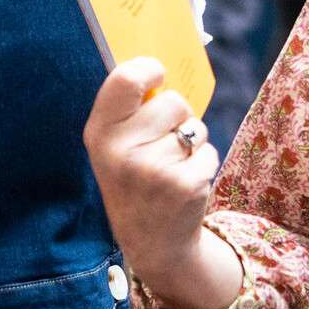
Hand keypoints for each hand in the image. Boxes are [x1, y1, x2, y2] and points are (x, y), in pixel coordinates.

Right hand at [83, 59, 226, 308]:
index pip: (126, 79)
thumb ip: (128, 111)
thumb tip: (158, 65)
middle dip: (177, 116)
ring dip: (192, 143)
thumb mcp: (114, 148)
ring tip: (171, 167)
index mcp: (99, 134)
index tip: (158, 73)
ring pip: (195, 127)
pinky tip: (184, 184)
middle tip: (161, 143)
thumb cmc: (135, 181)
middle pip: (173, 101)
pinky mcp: (185, 185)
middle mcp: (122, 152)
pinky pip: (209, 151)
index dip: (148, 68)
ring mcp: (154, 170)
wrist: (153, 243)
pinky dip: (203, 164)